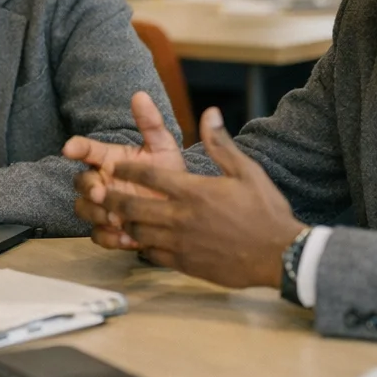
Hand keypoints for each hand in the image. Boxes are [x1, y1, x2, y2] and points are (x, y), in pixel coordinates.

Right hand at [68, 91, 184, 231]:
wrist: (183, 205)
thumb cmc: (169, 172)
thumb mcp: (163, 146)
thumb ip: (150, 123)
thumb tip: (141, 95)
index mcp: (110, 159)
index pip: (86, 149)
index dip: (76, 147)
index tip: (69, 147)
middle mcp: (103, 181)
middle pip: (79, 183)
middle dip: (88, 187)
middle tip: (101, 192)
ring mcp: (105, 206)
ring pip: (84, 210)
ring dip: (96, 213)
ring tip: (117, 218)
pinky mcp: (112, 229)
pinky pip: (99, 235)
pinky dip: (109, 237)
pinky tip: (127, 237)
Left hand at [95, 108, 302, 288]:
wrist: (280, 255)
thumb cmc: (265, 210)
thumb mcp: (246, 171)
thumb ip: (221, 144)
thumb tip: (209, 112)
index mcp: (193, 191)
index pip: (148, 177)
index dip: (126, 170)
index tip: (114, 166)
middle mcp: (181, 217)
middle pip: (132, 206)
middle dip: (111, 197)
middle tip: (97, 191)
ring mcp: (180, 243)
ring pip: (137, 232)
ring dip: (121, 223)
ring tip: (110, 215)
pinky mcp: (185, 264)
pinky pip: (151, 255)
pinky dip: (139, 246)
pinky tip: (136, 241)